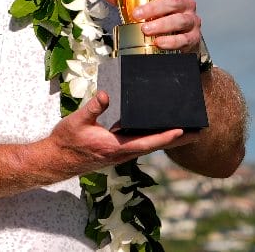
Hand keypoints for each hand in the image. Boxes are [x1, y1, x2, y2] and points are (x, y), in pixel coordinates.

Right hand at [44, 90, 196, 173]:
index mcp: (115, 147)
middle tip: (198, 133)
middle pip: (155, 146)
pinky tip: (159, 131)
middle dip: (177, 140)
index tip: (182, 130)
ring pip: (150, 146)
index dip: (165, 136)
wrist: (56, 159)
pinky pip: (141, 145)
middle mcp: (121, 153)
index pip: (146, 142)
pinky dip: (155, 139)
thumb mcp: (76, 121)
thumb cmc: (66, 141)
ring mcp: (120, 154)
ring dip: (168, 140)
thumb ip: (93, 108)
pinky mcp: (117, 152)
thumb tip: (106, 95)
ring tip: (186, 131)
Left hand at [97, 0, 202, 51]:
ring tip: (145, 29)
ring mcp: (191, 21)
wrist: (176, 46)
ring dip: (161, 25)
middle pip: (174, 1)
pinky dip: (171, 41)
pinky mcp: (192, 38)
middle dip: (154, 7)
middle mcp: (185, 4)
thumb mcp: (140, 7)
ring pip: (179, 19)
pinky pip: (184, 39)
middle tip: (137, 14)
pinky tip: (159, 42)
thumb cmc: (157, 20)